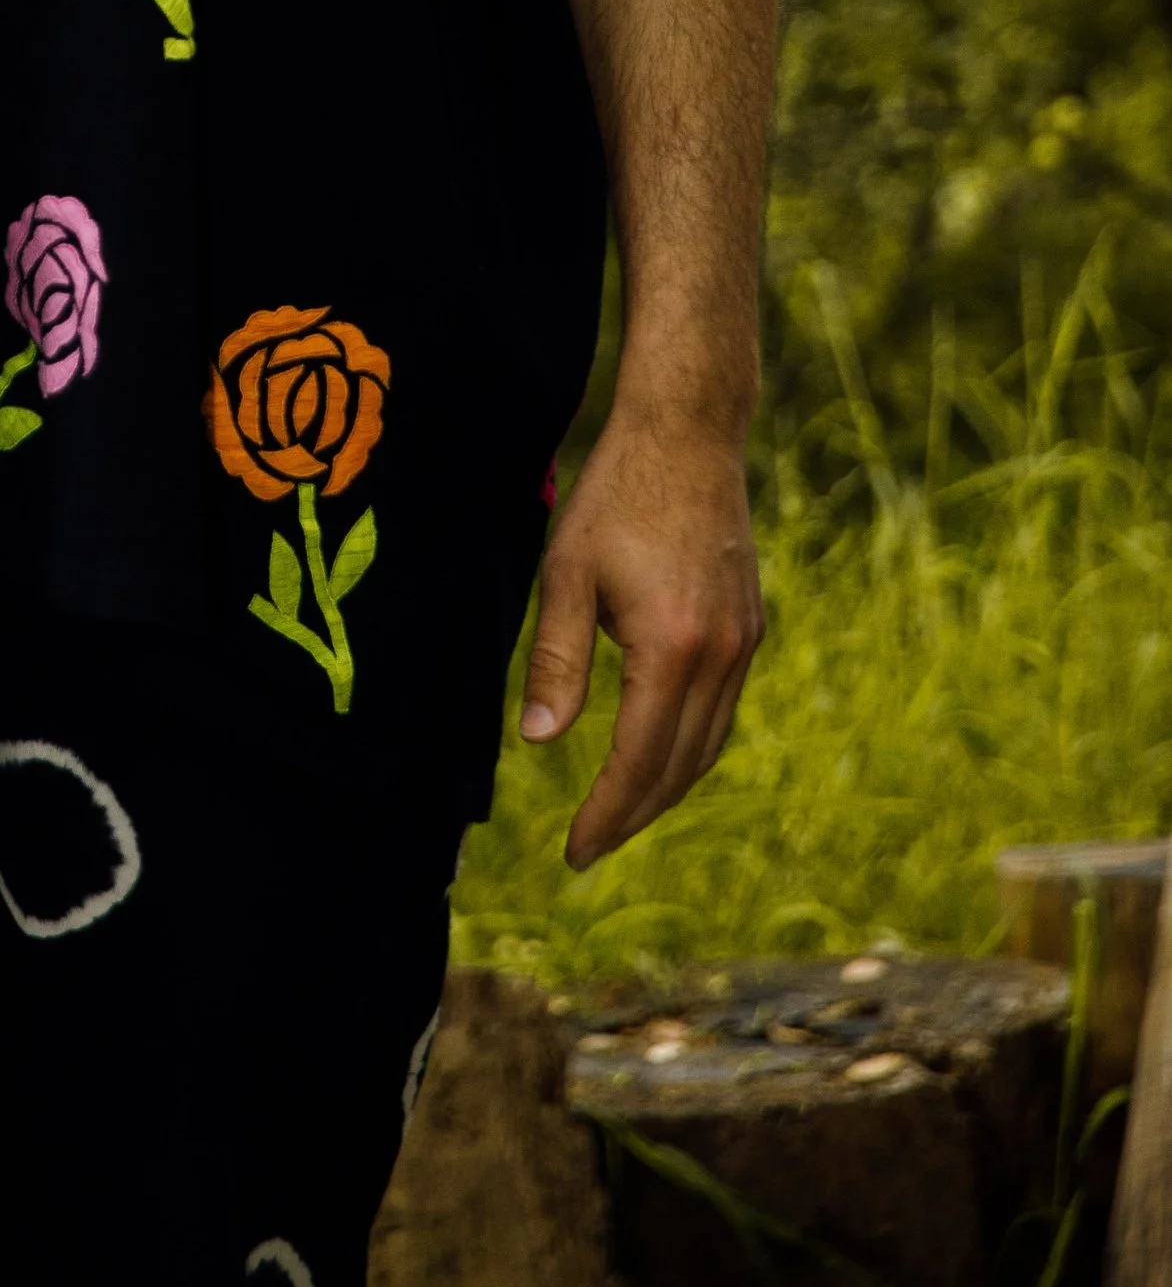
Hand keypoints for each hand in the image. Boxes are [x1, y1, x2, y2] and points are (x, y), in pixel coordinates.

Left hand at [517, 405, 762, 869]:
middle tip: (589, 848)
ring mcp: (744, 641)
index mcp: (672, 647)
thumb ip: (555, 660)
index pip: (637, 759)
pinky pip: (722, 709)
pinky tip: (658, 750)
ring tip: (619, 813)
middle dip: (633, 814)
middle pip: (679, 766)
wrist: (688, 433)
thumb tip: (538, 741)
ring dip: (665, 786)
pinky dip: (689, 745)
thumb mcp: (566, 573)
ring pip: (708, 744)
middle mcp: (721, 655)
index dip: (605, 814)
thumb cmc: (615, 495)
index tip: (573, 853)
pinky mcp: (749, 625)